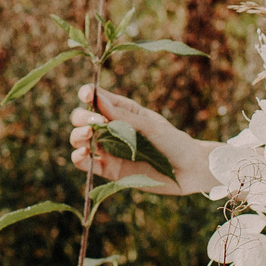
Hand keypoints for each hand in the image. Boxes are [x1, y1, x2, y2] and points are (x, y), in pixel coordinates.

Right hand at [67, 85, 218, 195]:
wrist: (188, 171)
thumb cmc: (173, 142)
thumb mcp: (150, 126)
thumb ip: (123, 116)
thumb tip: (98, 98)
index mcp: (123, 112)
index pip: (98, 99)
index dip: (87, 94)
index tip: (87, 95)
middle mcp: (112, 129)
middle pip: (83, 119)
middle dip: (81, 117)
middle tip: (93, 123)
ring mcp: (109, 150)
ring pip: (80, 140)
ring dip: (77, 136)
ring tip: (88, 136)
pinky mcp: (110, 170)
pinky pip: (87, 164)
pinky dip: (79, 158)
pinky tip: (83, 154)